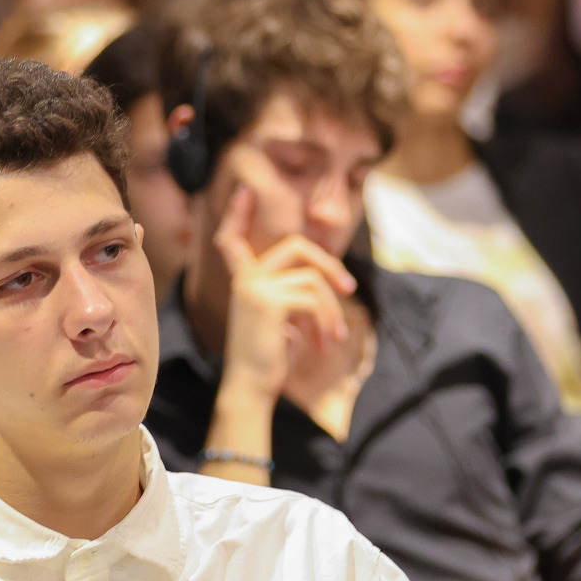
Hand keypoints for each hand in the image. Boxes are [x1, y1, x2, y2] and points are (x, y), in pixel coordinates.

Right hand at [215, 185, 356, 399]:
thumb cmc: (268, 360)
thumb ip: (294, 295)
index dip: (236, 215)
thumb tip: (326, 281)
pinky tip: (324, 343)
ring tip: (334, 336)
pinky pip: (313, 298)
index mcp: (242, 282)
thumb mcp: (283, 321)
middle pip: (297, 246)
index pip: (231, 241)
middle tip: (349, 287)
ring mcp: (254, 287)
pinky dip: (327, 320)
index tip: (244, 192)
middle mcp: (244, 280)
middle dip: (330, 263)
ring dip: (332, 310)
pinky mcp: (269, 301)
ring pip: (313, 279)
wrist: (250, 389)